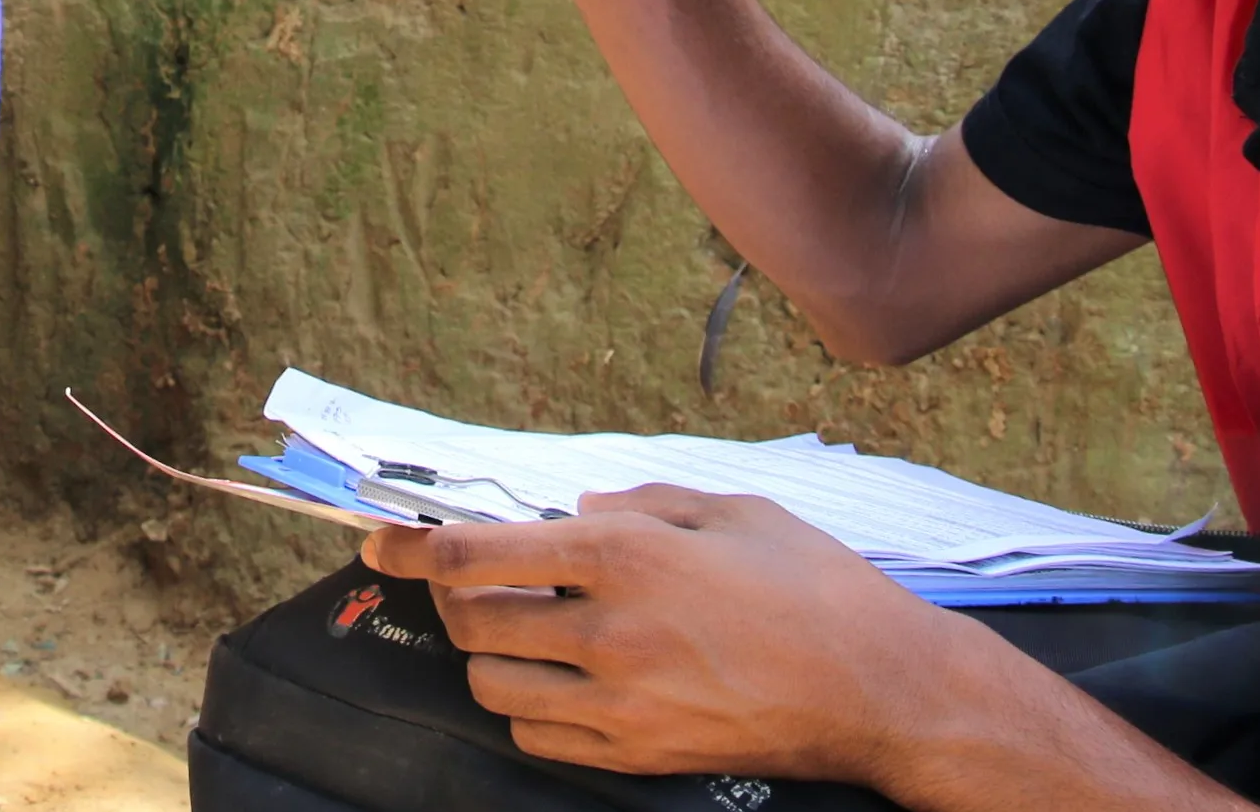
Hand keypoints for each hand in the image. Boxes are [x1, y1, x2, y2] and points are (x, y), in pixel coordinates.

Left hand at [360, 486, 962, 784]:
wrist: (879, 690)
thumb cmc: (816, 588)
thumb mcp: (735, 511)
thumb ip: (645, 504)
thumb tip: (579, 514)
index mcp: (628, 555)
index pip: (479, 551)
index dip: (415, 544)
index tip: (380, 539)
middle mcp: (610, 630)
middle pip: (472, 623)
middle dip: (459, 599)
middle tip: (480, 582)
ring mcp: (619, 703)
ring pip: (493, 686)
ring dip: (493, 656)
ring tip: (532, 634)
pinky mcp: (636, 755)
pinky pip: (538, 737)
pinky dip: (532, 707)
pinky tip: (567, 682)